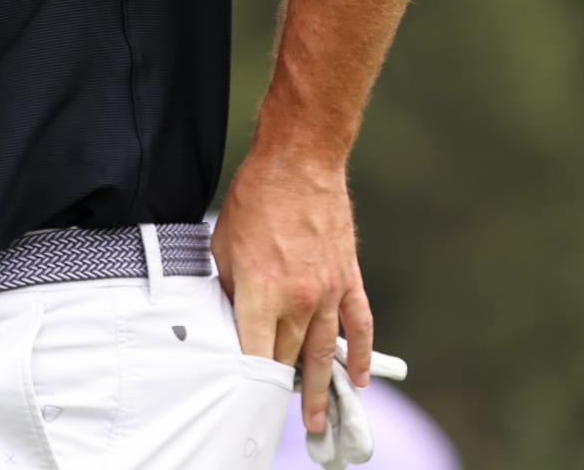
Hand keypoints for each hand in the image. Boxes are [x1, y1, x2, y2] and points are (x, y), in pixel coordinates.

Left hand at [212, 153, 373, 435]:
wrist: (298, 163)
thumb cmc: (255, 198)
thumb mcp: (223, 245)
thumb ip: (230, 288)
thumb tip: (233, 315)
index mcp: (261, 293)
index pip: (256, 355)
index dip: (250, 383)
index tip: (246, 401)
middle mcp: (298, 300)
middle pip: (288, 358)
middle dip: (280, 387)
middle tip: (277, 413)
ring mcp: (328, 292)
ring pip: (324, 353)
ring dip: (320, 388)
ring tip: (319, 421)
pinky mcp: (348, 279)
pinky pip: (359, 325)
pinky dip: (360, 354)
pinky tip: (357, 378)